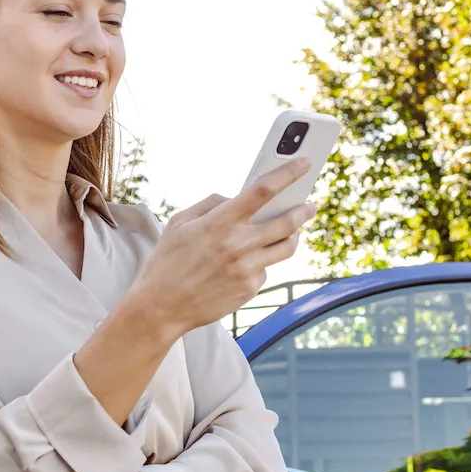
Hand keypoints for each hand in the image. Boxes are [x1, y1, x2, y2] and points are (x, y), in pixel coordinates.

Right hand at [128, 158, 315, 336]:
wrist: (161, 307)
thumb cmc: (167, 262)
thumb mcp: (179, 223)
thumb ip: (210, 204)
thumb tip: (236, 198)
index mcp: (220, 222)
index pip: (263, 190)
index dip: (287, 173)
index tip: (303, 163)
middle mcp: (238, 245)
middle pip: (286, 222)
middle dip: (303, 210)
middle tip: (309, 205)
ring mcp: (246, 270)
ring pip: (285, 248)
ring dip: (293, 236)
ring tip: (291, 231)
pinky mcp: (249, 290)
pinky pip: (265, 270)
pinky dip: (260, 263)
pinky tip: (246, 264)